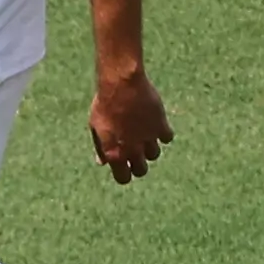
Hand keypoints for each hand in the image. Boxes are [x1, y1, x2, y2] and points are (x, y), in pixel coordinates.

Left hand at [89, 67, 172, 182]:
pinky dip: (162, 133)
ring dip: (149, 147)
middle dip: (138, 163)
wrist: (121, 84)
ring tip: (142, 132)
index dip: (124, 173)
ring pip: (154, 155)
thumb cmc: (104, 104)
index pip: (123, 178)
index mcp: (114, 153)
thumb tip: (103, 163)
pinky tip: (154, 123)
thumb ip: (100, 147)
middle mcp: (133, 151)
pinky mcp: (161, 126)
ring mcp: (148, 139)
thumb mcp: (95, 127)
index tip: (124, 165)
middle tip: (134, 150)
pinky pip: (167, 138)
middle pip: (141, 171)